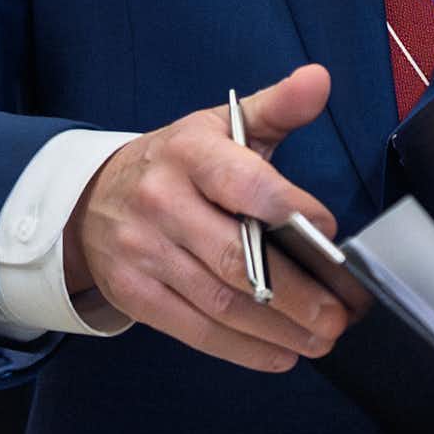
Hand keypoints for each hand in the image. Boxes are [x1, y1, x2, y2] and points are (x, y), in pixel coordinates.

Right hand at [62, 65, 347, 372]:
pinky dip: (243, 349)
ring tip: (322, 338)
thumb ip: (277, 107)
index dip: (291, 211)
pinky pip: (195, 330)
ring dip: (278, 328)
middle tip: (340, 313)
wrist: (94, 198)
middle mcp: (161, 202)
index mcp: (189, 153)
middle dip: (295, 292)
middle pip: (235, 257)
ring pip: (219, 301)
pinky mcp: (135, 295)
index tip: (331, 233)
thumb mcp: (222, 126)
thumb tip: (318, 79)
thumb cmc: (177, 163)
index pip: (243, 183)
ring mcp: (143, 253)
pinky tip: (281, 353)